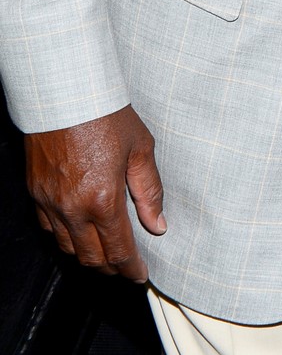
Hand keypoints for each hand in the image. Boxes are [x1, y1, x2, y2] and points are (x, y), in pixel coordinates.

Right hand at [25, 104, 165, 280]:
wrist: (66, 93)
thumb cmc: (106, 115)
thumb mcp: (140, 148)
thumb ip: (150, 190)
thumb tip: (158, 223)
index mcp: (103, 199)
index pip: (118, 250)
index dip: (130, 268)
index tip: (139, 275)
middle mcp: (73, 208)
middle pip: (92, 257)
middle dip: (111, 267)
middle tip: (125, 266)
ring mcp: (51, 203)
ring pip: (68, 247)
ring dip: (88, 255)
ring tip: (105, 251)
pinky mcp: (36, 193)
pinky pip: (50, 228)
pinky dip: (66, 237)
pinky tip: (80, 230)